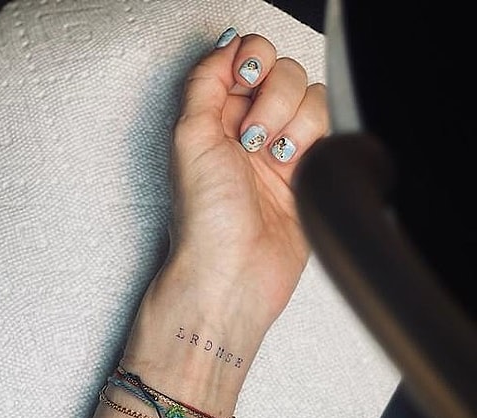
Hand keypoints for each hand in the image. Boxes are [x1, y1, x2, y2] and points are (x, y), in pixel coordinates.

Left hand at [164, 29, 328, 329]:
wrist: (234, 272)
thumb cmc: (206, 220)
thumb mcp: (189, 137)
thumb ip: (206, 82)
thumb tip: (228, 45)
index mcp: (215, 117)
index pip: (246, 58)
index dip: (253, 61)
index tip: (246, 80)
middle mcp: (248, 129)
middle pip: (284, 72)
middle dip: (273, 100)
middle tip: (252, 139)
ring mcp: (280, 150)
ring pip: (311, 98)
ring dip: (293, 124)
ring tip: (273, 159)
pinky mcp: (308, 172)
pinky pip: (328, 130)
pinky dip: (314, 142)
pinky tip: (292, 168)